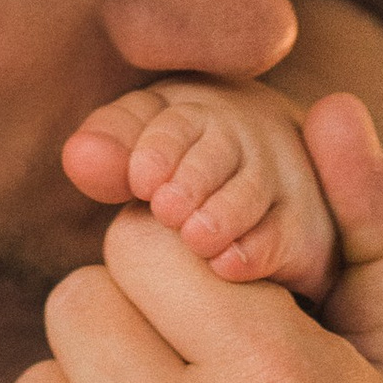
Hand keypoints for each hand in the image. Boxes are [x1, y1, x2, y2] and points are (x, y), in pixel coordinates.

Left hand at [62, 78, 338, 297]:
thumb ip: (111, 147)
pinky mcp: (304, 232)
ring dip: (227, 213)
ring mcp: (279, 183)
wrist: (268, 190)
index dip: (160, 149)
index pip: (178, 123)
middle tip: (167, 208)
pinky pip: (287, 236)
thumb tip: (78, 154)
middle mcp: (243, 141)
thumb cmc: (177, 167)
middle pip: (219, 152)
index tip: (141, 179)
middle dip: (194, 178)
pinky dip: (260, 249)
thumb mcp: (139, 143)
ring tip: (196, 238)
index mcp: (197, 115)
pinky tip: (231, 266)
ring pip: (255, 192)